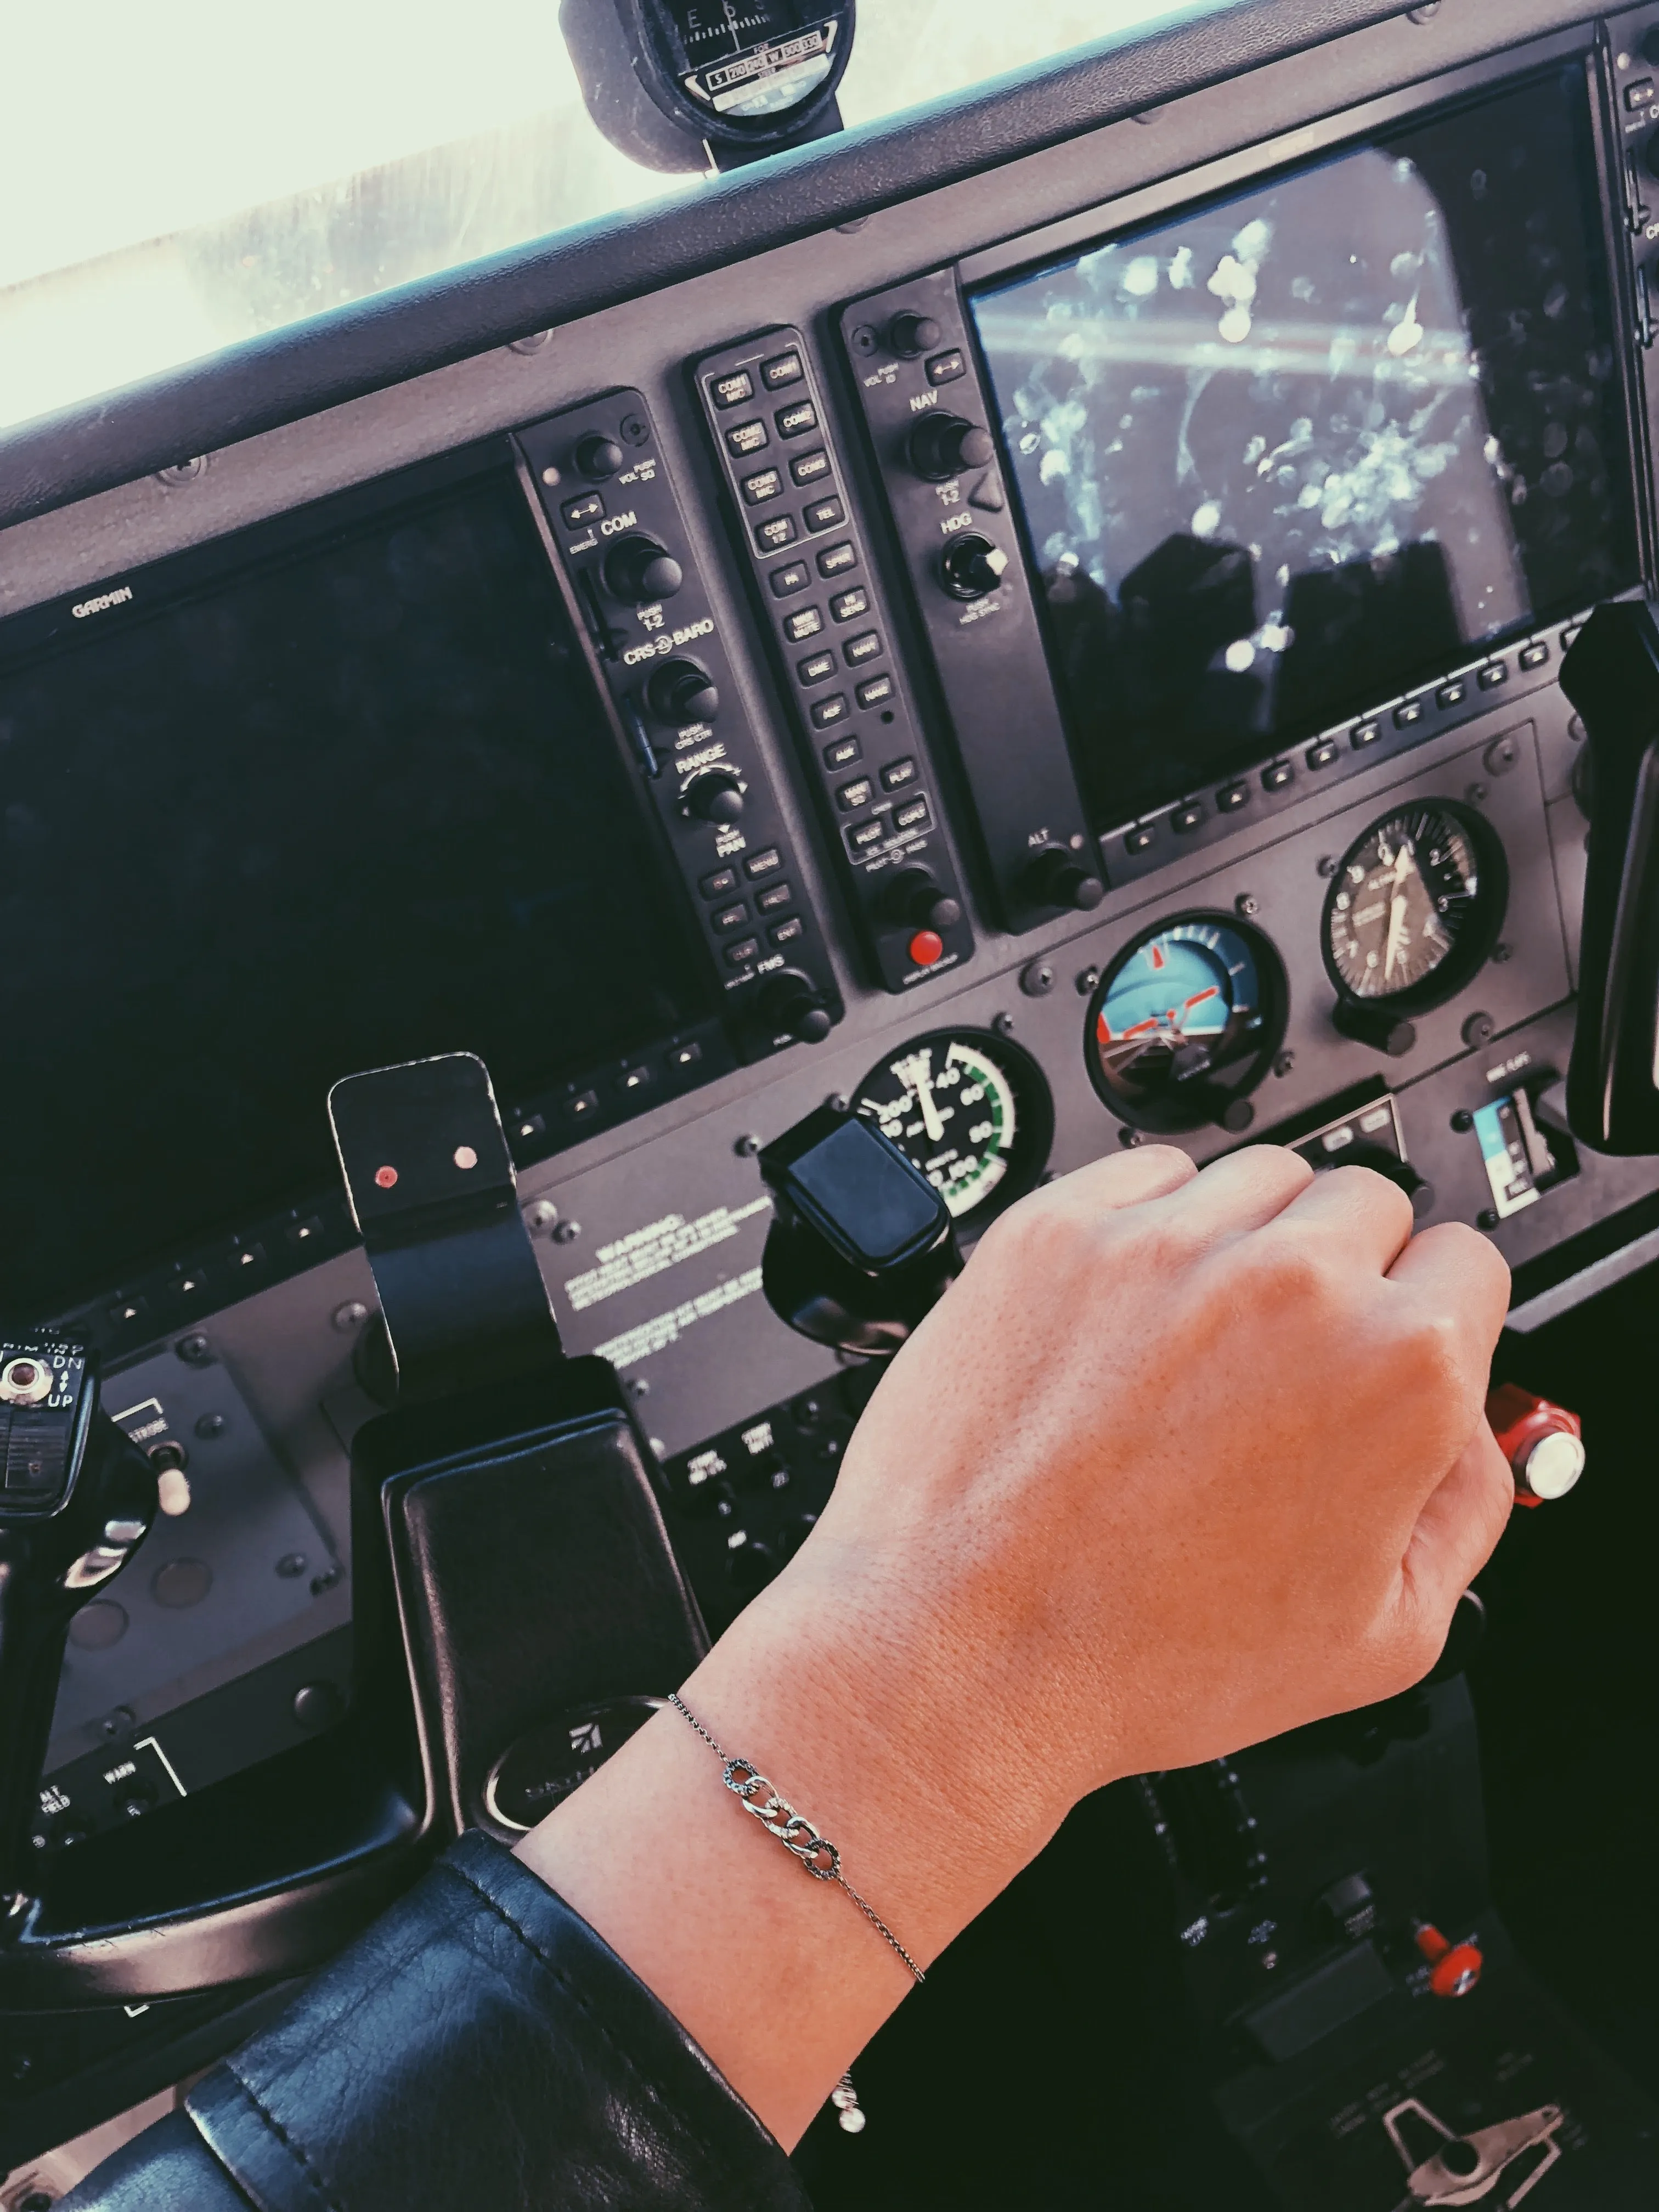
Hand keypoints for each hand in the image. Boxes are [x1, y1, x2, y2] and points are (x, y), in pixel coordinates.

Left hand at [521, 1144, 1511, 2144]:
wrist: (958, 1647)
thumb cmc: (1139, 1656)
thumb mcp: (1379, 1639)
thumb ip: (1461, 1509)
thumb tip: (1468, 1436)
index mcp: (1392, 1368)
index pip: (1467, 1263)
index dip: (1433, 1318)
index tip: (1392, 1348)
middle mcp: (1284, 1281)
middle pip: (1364, 1205)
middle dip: (1342, 1275)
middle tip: (1284, 1363)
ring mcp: (1161, 1244)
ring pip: (1254, 1177)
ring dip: (1245, 1241)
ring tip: (1193, 1348)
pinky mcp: (1055, 1230)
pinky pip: (1142, 1176)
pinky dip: (1147, 1228)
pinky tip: (1123, 1320)